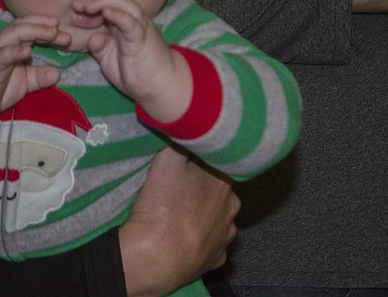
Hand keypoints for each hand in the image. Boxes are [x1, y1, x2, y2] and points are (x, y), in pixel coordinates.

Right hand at [0, 15, 68, 133]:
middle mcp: (1, 42)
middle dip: (45, 26)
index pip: (31, 29)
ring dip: (34, 31)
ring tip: (52, 33)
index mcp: (10, 44)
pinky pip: (1, 55)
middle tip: (63, 31)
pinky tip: (27, 51)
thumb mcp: (21, 84)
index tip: (67, 36)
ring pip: (13, 34)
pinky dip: (14, 51)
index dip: (48, 29)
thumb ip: (38, 77)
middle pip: (24, 26)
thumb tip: (58, 73)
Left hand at [75, 0, 191, 121]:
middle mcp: (133, 21)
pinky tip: (106, 12)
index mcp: (124, 24)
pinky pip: (131, 22)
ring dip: (104, 1)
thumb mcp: (110, 60)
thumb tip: (92, 37)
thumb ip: (100, 47)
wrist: (162, 86)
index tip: (76, 10)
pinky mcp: (142, 39)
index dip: (91, 3)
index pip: (108, 3)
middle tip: (77, 5)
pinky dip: (118, 14)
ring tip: (87, 6)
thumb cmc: (138, 72)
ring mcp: (139, 28)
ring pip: (124, 4)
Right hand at [120, 146, 238, 295]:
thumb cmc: (162, 206)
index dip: (203, 159)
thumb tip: (188, 128)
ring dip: (204, 214)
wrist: (155, 258)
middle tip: (179, 187)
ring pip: (218, 217)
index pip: (219, 162)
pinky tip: (184, 237)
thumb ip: (181, 140)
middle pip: (219, 190)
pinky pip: (212, 244)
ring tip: (179, 215)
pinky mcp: (216, 260)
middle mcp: (232, 207)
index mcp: (224, 180)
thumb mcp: (167, 159)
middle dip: (203, 187)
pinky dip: (200, 240)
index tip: (187, 161)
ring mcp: (226, 236)